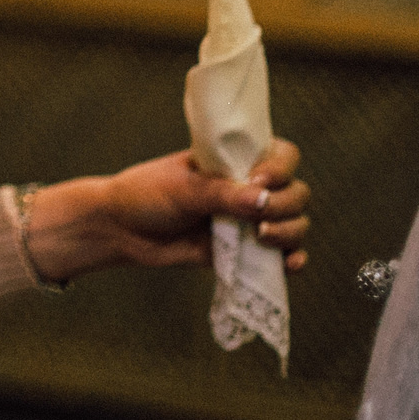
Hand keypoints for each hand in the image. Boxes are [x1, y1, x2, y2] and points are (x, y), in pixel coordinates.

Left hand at [24, 140, 311, 284]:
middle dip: (286, 204)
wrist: (122, 230)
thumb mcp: (183, 189)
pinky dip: (292, 260)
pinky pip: (281, 256)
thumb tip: (261, 200)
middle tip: (259, 216)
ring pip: (294, 224)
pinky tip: (289, 265)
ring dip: (290, 231)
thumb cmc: (147, 195)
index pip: (283, 155)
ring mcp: (249, 220)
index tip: (258, 180)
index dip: (281, 168)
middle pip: (296, 192)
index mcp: (235, 160)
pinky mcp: (245, 250)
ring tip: (262, 237)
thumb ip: (221, 194)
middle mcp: (250, 188)